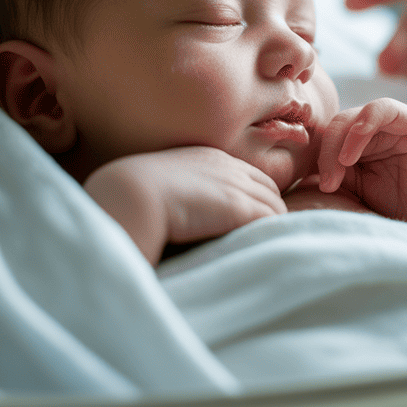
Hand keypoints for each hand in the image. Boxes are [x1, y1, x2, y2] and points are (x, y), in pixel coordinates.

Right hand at [83, 146, 285, 264]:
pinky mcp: (240, 206)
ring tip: (267, 249)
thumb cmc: (133, 196)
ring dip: (272, 226)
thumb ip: (180, 193)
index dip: (253, 197)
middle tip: (265, 237)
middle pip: (268, 188)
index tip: (250, 219)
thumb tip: (180, 215)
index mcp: (209, 158)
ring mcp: (237, 185)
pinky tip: (264, 249)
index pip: (248, 175)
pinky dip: (272, 232)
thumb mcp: (163, 185)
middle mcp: (228, 166)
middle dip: (269, 210)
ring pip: (275, 204)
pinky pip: (272, 218)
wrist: (130, 194)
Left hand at [311, 98, 406, 240]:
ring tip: (342, 168)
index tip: (315, 186)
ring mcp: (390, 124)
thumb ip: (326, 175)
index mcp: (351, 142)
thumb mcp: (350, 191)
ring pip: (352, 116)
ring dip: (341, 141)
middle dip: (326, 153)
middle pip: (334, 125)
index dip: (314, 155)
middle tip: (329, 183)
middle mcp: (369, 129)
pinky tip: (355, 150)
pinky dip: (366, 122)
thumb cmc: (392, 208)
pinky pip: (384, 108)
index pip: (323, 135)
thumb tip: (290, 172)